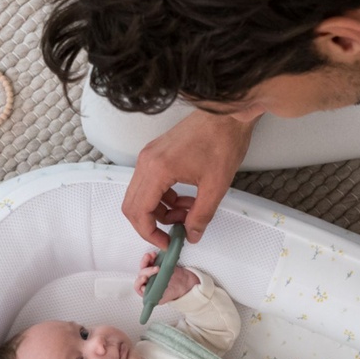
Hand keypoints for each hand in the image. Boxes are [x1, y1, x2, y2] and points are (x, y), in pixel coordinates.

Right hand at [121, 111, 255, 249]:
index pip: (139, 211)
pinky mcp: (156, 155)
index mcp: (157, 169)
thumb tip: (192, 235)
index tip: (166, 243)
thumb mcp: (215, 187)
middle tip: (175, 232)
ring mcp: (149, 156)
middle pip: (133, 205)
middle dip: (153, 224)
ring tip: (188, 214)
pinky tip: (186, 200)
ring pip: (141, 195)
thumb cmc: (222, 142)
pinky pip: (151, 184)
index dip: (149, 233)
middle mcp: (146, 162)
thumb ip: (201, 216)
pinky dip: (164, 198)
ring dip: (161, 211)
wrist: (226, 115)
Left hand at [134, 255, 199, 302]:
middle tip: (157, 269)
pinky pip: (150, 260)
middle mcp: (145, 280)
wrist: (181, 284)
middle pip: (141, 274)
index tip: (145, 278)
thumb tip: (145, 289)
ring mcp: (149, 272)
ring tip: (150, 256)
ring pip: (143, 265)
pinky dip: (151, 257)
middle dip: (148, 271)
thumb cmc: (171, 292)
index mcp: (145, 290)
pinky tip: (154, 254)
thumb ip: (154, 295)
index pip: (137, 286)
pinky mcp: (154, 264)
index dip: (139, 282)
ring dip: (145, 260)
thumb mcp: (163, 298)